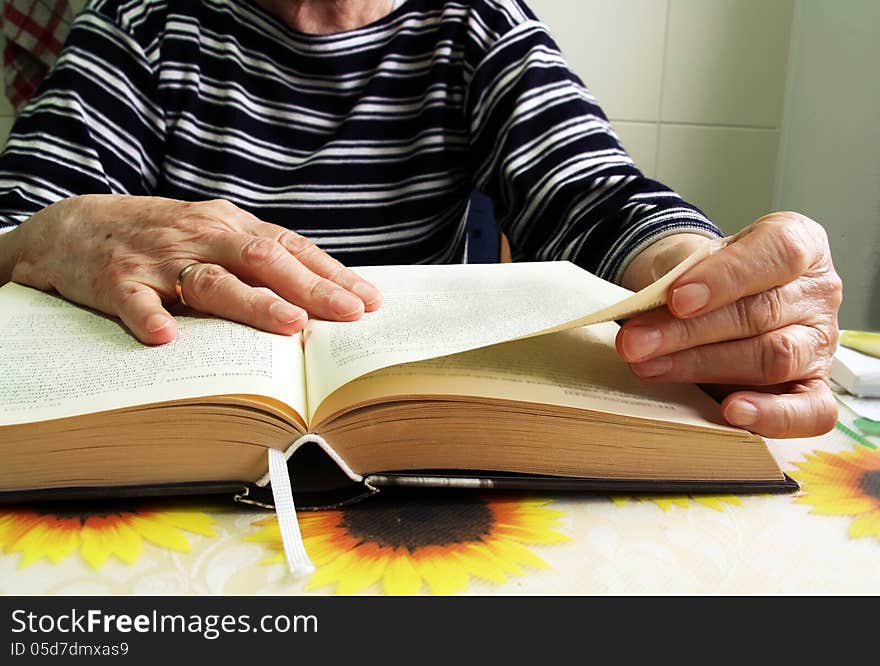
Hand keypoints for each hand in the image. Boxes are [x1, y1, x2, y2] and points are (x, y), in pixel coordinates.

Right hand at [6, 195, 380, 343]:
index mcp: (228, 226)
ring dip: (252, 302)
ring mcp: (159, 258)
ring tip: (289, 323)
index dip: (331, 273)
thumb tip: (315, 296)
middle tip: (349, 313)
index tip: (369, 300)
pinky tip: (166, 337)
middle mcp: (200, 236)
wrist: (73, 226)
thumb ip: (255, 258)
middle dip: (311, 288)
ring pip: (211, 280)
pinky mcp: (115, 280)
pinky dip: (149, 317)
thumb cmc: (159, 236)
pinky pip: (133, 301)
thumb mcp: (211, 234)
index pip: (290, 248)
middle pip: (263, 260)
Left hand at [616, 212, 842, 437]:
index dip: (727, 277)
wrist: (709, 301)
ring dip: (702, 365)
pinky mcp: (816, 388)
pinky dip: (772, 415)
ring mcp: (821, 343)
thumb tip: (647, 312)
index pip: (778, 253)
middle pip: (761, 313)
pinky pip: (811, 410)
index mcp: (801, 244)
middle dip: (688, 330)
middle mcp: (819, 293)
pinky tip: (732, 411)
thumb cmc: (705, 278)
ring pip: (772, 357)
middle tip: (635, 342)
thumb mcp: (692, 262)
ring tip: (650, 367)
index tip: (676, 299)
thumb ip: (678, 278)